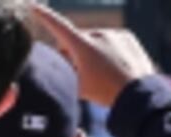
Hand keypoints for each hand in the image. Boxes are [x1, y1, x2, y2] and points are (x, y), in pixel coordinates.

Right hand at [27, 4, 155, 106]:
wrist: (138, 94)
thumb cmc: (104, 92)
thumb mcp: (77, 86)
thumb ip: (64, 71)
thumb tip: (59, 61)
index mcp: (82, 45)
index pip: (57, 26)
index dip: (43, 16)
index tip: (32, 6)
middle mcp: (97, 34)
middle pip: (76, 41)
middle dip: (74, 52)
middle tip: (80, 73)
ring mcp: (113, 34)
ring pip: (95, 41)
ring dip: (93, 52)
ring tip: (103, 73)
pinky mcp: (126, 36)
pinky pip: (111, 41)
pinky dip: (110, 52)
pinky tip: (115, 67)